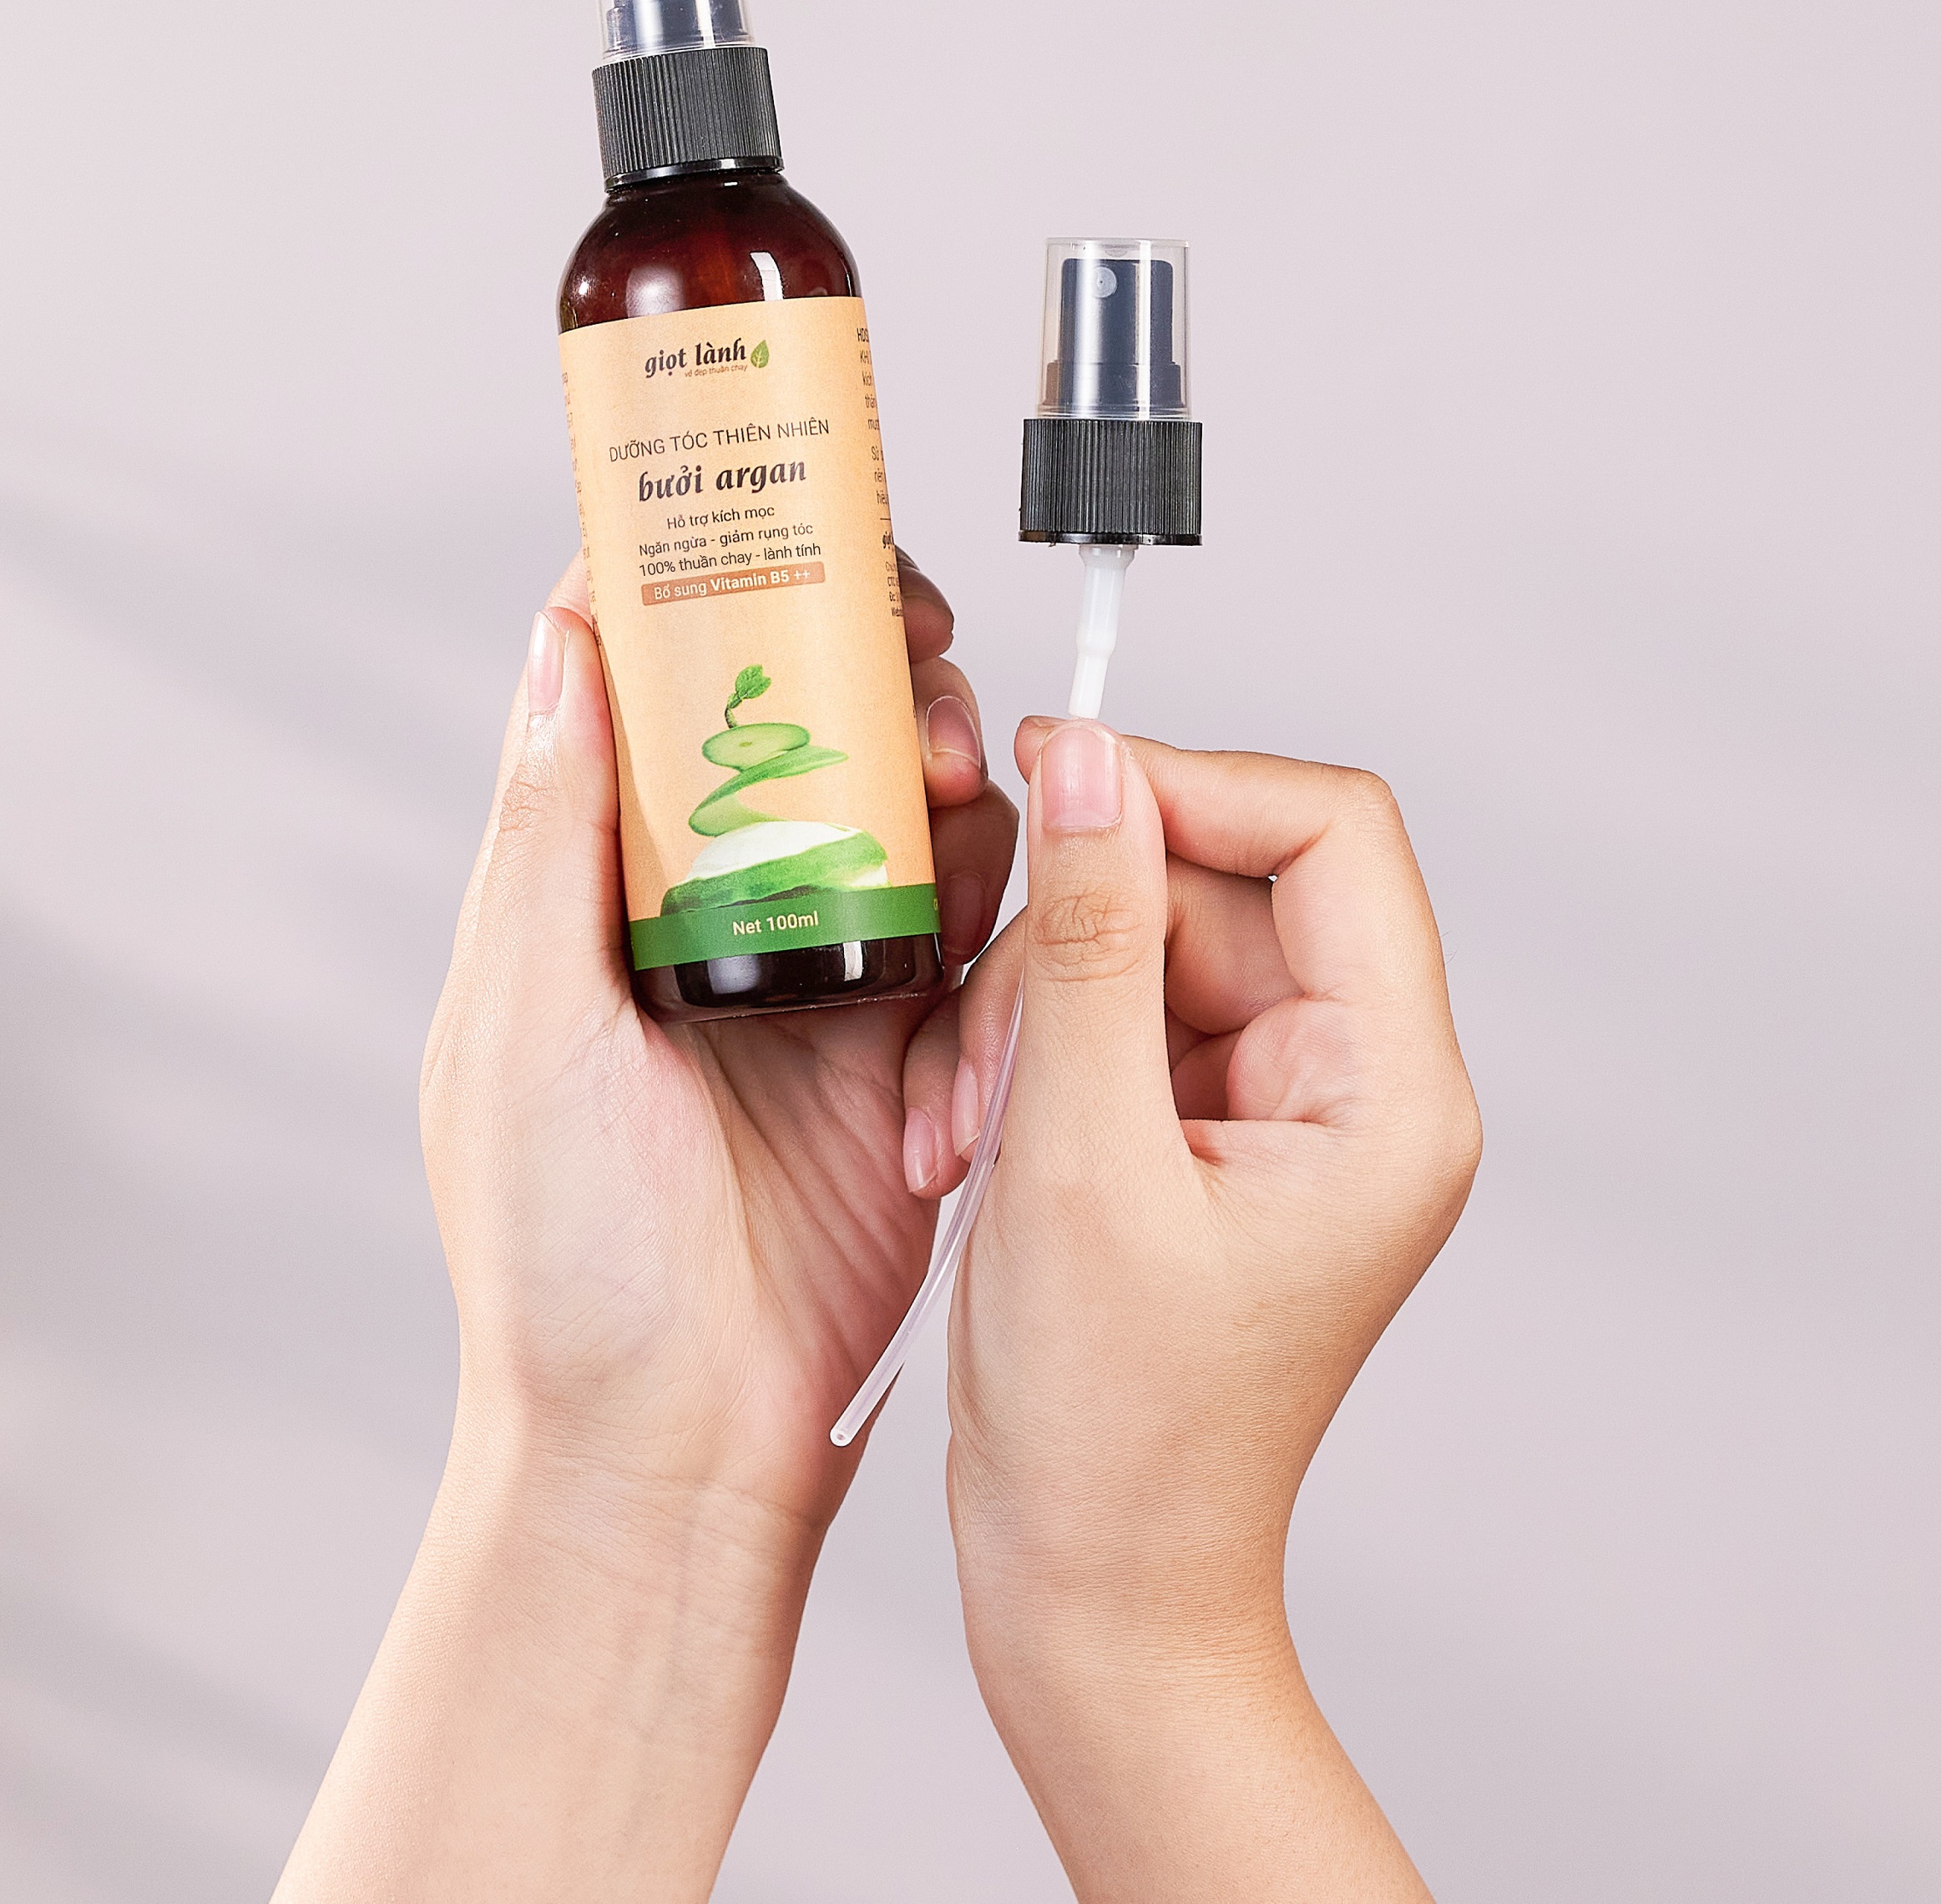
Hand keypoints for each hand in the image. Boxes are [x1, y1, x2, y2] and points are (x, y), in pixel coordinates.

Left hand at [275, 551, 1014, 1901]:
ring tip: (957, 768)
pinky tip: (993, 885)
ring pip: (893, 795)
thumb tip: (565, 646)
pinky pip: (974, 911)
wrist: (682, 1446)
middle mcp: (700, 909)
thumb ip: (548, 839)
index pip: (634, 684)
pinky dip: (995, 878)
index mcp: (585, 889)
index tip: (770, 524)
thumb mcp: (522, 1029)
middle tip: (911, 648)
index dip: (698, 586)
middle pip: (788, 716)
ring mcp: (812, 967)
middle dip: (858, 654)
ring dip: (935, 753)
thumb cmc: (563, 1266)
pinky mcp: (906, 1036)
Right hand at [909, 721, 1478, 1899]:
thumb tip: (1087, 753)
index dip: (1192, 785)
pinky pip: (1102, 1015)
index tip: (1055, 779)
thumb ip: (1082, 940)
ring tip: (958, 1129)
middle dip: (1067, 944)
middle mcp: (1350, 1084)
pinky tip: (964, 1144)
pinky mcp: (1192, 1132)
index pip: (1329, 833)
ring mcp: (1269, 1109)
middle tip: (975, 1051)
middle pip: (1210, 885)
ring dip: (1021, 1010)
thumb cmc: (1111, 1427)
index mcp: (1384, 1091)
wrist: (1093, 1589)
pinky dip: (1017, 1056)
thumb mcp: (1078, 1158)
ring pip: (1135, 944)